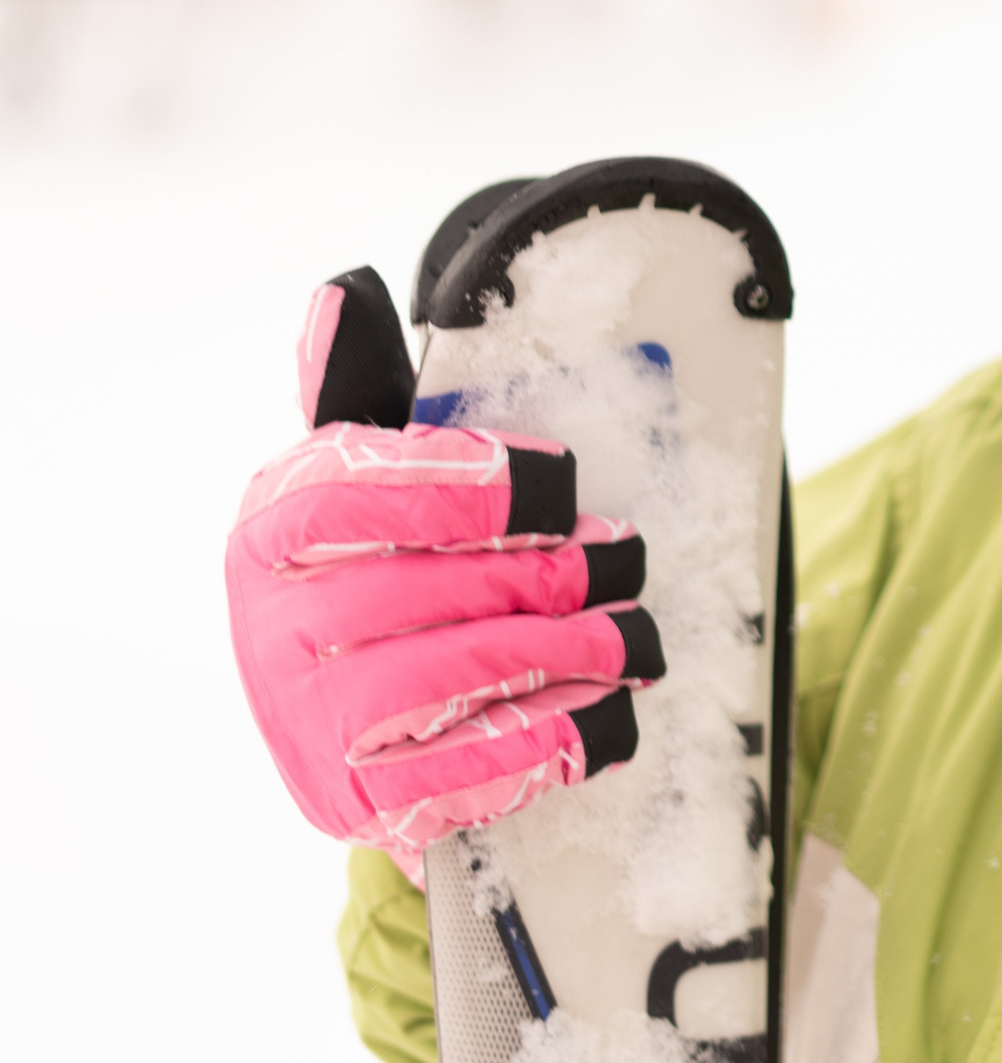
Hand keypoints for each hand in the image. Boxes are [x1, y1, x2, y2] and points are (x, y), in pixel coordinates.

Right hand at [225, 268, 659, 870]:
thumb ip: (364, 392)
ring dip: (564, 655)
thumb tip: (347, 293)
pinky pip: (460, 776)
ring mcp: (307, 725)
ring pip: (449, 678)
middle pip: (421, 589)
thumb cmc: (387, 573)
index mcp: (271, 532)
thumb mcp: (370, 479)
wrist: (356, 724)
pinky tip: (606, 715)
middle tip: (624, 554)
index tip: (559, 477)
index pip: (348, 491)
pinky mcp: (354, 803)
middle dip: (547, 571)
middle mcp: (270, 630)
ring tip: (636, 637)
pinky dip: (547, 742)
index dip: (465, 481)